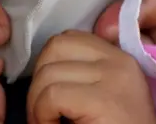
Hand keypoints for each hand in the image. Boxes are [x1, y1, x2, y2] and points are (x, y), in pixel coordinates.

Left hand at [27, 31, 155, 123]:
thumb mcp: (102, 94)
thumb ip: (83, 74)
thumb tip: (43, 67)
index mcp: (118, 57)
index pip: (70, 39)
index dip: (48, 63)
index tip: (48, 94)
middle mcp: (119, 61)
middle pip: (55, 47)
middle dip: (38, 79)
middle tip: (42, 109)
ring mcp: (113, 77)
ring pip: (48, 73)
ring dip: (36, 102)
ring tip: (48, 121)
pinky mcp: (104, 100)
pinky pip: (52, 95)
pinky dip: (41, 114)